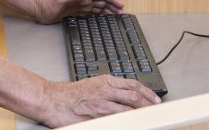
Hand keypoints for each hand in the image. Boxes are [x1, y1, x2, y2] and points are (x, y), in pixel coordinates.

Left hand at [31, 0, 124, 23]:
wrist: (39, 9)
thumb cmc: (48, 4)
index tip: (120, 4)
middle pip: (101, 1)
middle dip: (112, 6)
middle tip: (122, 13)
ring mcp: (79, 6)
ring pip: (97, 7)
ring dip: (107, 11)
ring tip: (116, 17)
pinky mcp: (75, 12)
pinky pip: (90, 13)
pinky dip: (98, 15)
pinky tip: (102, 20)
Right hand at [35, 76, 160, 127]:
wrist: (52, 100)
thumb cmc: (71, 94)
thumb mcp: (94, 83)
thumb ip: (111, 88)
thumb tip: (128, 95)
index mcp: (105, 81)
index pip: (133, 85)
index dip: (148, 93)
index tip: (156, 100)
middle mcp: (105, 92)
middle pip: (133, 97)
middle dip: (147, 105)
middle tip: (156, 111)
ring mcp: (100, 106)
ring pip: (126, 111)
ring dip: (138, 116)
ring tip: (147, 120)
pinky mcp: (95, 119)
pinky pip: (114, 122)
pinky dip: (124, 124)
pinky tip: (130, 126)